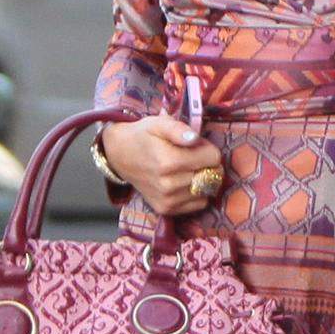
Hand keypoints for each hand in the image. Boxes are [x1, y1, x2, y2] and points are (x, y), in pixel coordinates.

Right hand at [99, 112, 223, 217]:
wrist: (120, 155)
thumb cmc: (143, 136)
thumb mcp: (159, 124)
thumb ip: (178, 129)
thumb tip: (194, 138)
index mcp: (168, 161)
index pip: (213, 158)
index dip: (207, 148)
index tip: (195, 145)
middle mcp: (168, 184)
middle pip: (212, 173)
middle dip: (206, 163)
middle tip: (190, 156)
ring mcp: (168, 200)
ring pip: (208, 189)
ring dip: (203, 178)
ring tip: (185, 168)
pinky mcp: (167, 210)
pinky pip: (200, 203)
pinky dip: (197, 193)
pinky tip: (183, 182)